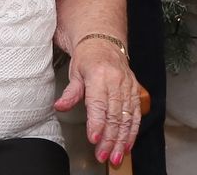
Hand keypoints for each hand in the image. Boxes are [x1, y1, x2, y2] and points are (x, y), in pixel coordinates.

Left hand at [55, 40, 139, 167]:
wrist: (105, 42)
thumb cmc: (88, 57)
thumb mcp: (75, 72)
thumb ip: (70, 93)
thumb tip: (60, 106)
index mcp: (99, 74)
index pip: (98, 103)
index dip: (97, 123)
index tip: (94, 139)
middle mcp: (116, 81)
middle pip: (114, 114)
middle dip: (110, 138)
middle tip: (103, 155)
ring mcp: (128, 86)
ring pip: (127, 117)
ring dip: (122, 139)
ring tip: (116, 155)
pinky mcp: (135, 91)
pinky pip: (136, 114)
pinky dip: (133, 131)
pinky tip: (128, 144)